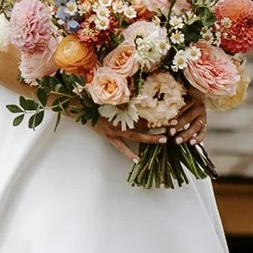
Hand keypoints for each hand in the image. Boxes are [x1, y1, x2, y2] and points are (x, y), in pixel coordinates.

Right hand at [91, 96, 207, 154]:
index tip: (171, 114)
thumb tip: (142, 92)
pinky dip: (129, 153)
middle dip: (158, 126)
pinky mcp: (109, 137)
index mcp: (122, 108)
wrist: (80, 108)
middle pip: (144, 124)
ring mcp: (115, 130)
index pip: (144, 112)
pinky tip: (137, 159)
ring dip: (150, 138)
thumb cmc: (96, 101)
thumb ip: (127, 97)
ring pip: (136, 136)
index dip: (157, 114)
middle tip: (172, 129)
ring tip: (162, 141)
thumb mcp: (112, 97)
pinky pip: (121, 147)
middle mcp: (121, 119)